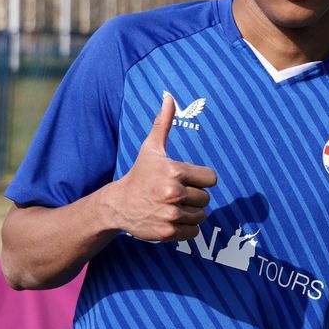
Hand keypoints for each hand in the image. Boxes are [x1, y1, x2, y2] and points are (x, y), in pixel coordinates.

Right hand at [105, 94, 216, 241]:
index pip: (210, 179)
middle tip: (175, 194)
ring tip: (173, 206)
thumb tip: (169, 95)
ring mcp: (170, 214)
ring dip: (191, 212)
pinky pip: (194, 231)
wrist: (118, 205)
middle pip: (206, 198)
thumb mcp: (151, 148)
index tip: (185, 179)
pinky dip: (186, 227)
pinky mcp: (168, 233)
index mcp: (174, 172)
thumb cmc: (140, 174)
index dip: (200, 179)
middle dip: (194, 196)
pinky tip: (171, 218)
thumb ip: (164, 122)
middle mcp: (173, 193)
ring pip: (201, 215)